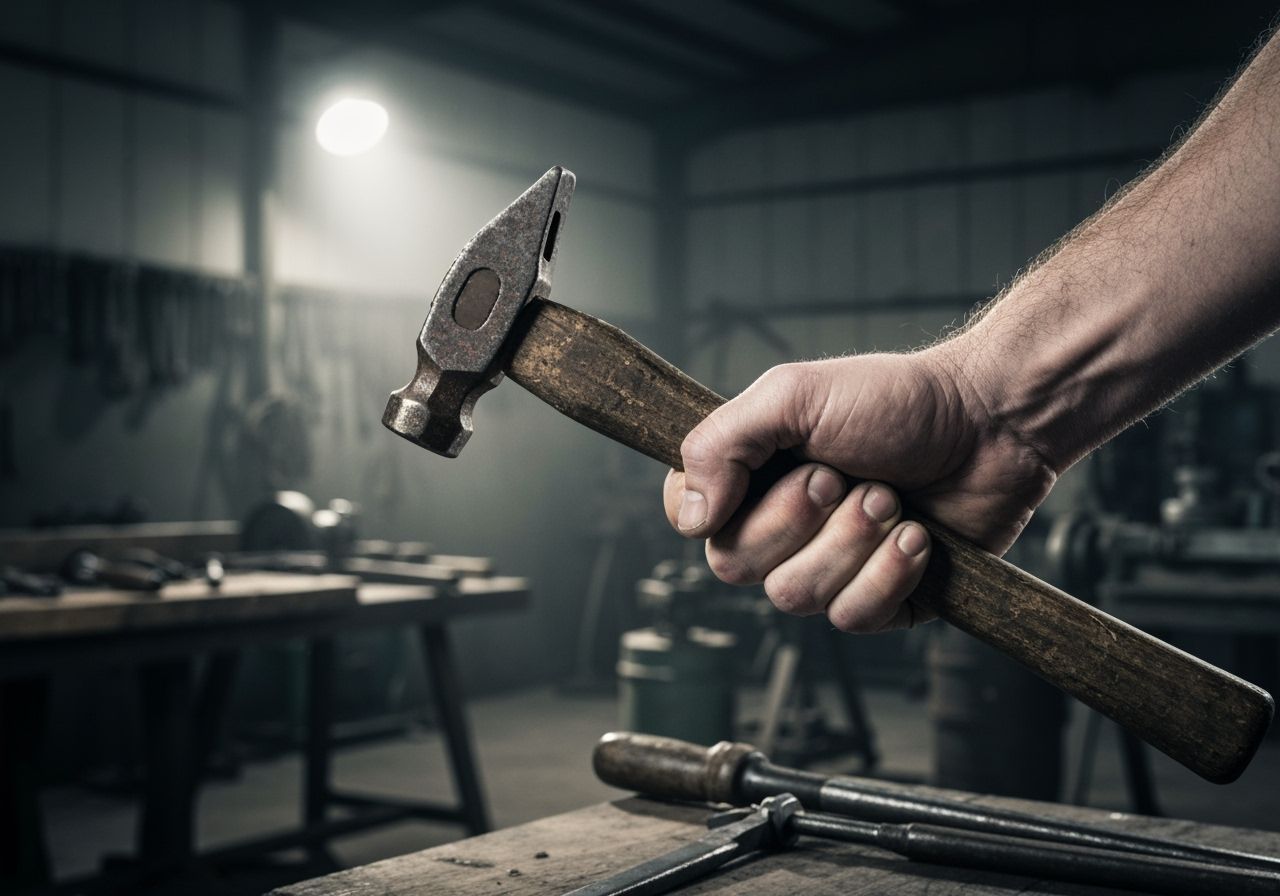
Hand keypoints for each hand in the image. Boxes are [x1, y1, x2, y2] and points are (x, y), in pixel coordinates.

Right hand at [663, 348, 1056, 631]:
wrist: (991, 425)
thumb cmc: (896, 400)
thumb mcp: (792, 395)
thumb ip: (720, 443)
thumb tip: (690, 517)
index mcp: (750, 476)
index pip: (688, 517)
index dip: (717, 509)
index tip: (774, 471)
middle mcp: (779, 526)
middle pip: (735, 566)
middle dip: (798, 520)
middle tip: (845, 476)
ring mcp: (827, 566)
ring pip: (795, 596)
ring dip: (850, 542)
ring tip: (890, 499)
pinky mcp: (878, 599)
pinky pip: (852, 618)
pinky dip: (887, 575)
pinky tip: (917, 538)